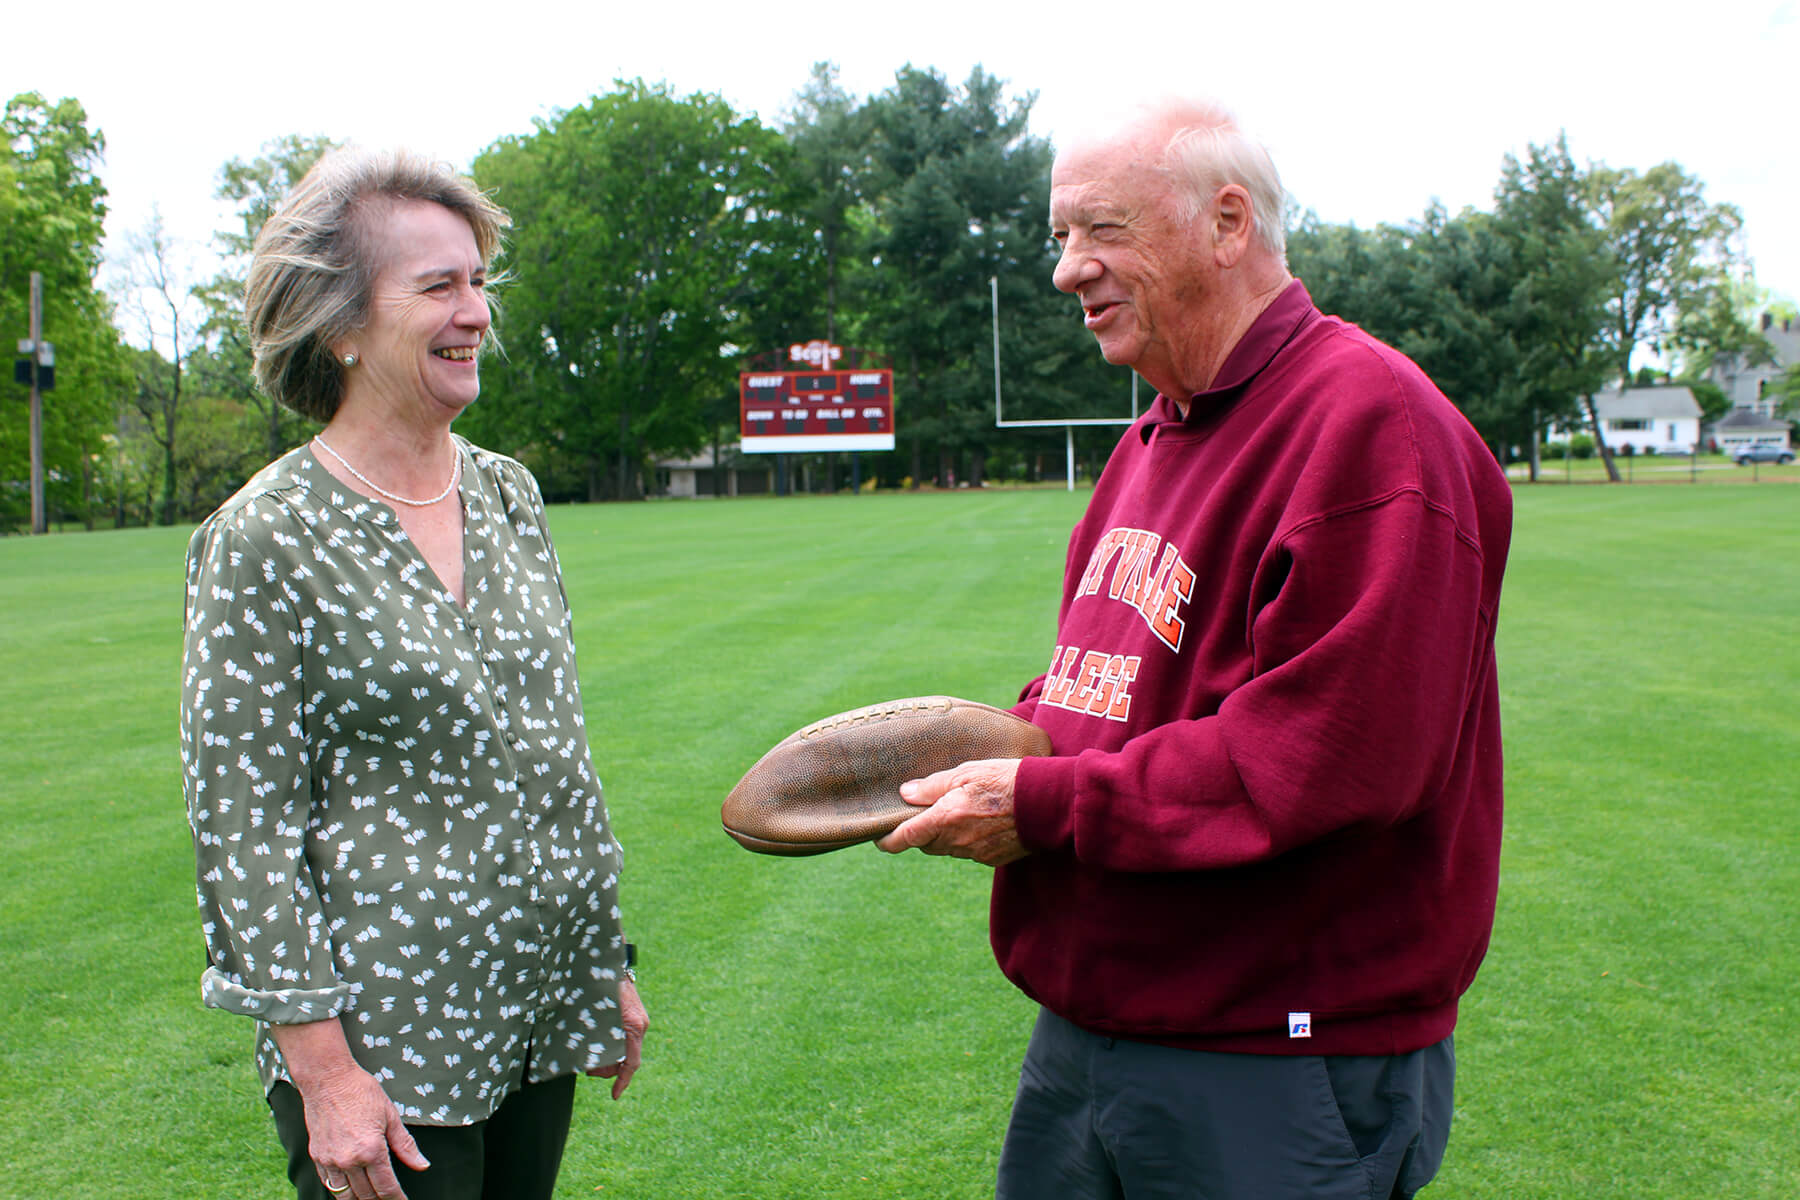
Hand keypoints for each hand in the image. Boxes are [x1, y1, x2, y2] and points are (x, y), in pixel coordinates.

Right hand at [271, 1020, 426, 1199]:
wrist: (327, 1079)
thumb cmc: (361, 1092)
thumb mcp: (390, 1115)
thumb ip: (405, 1145)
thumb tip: (422, 1165)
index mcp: (371, 1150)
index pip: (386, 1187)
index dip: (397, 1199)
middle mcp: (349, 1160)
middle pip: (366, 1195)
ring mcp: (330, 1161)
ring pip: (345, 1196)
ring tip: (371, 1199)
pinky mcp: (317, 1157)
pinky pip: (329, 1184)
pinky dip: (340, 1191)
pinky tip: (350, 1189)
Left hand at [586, 977, 648, 1099]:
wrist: (608, 959)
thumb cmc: (599, 984)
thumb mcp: (595, 1013)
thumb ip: (595, 1035)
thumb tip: (585, 1060)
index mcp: (632, 1026)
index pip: (631, 1062)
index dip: (622, 1081)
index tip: (614, 1095)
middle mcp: (639, 1025)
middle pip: (626, 1059)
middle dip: (608, 1069)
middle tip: (587, 1069)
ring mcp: (638, 1020)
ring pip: (625, 1049)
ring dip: (608, 1057)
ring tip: (588, 1057)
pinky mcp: (633, 1016)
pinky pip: (624, 1039)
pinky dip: (612, 1046)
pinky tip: (596, 1044)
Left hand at [874, 758, 1027, 866]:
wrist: (1046, 802)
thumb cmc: (1005, 779)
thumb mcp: (966, 771)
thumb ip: (933, 786)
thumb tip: (905, 794)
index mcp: (945, 819)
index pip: (905, 837)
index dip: (888, 840)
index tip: (879, 839)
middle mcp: (957, 841)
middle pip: (926, 844)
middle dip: (921, 832)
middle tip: (925, 813)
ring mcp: (975, 853)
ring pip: (948, 849)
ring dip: (945, 836)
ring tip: (958, 812)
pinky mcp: (993, 859)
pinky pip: (970, 852)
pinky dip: (968, 840)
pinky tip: (981, 823)